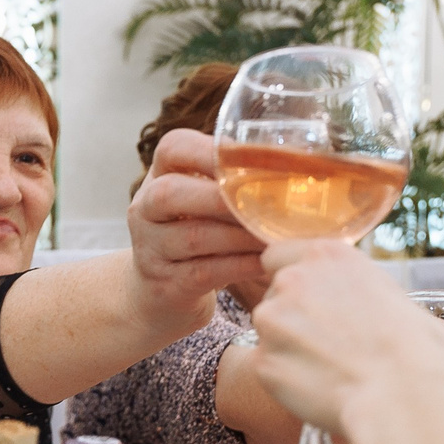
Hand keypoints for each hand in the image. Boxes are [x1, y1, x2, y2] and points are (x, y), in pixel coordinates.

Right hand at [126, 129, 266, 330]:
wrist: (158, 295)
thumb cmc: (197, 237)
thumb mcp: (202, 203)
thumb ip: (233, 182)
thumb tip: (299, 164)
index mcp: (158, 176)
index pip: (174, 148)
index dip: (211, 151)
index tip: (251, 160)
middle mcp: (144, 210)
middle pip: (171, 193)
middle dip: (224, 197)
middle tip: (270, 202)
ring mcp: (149, 249)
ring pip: (193, 236)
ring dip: (240, 235)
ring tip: (277, 233)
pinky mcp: (164, 285)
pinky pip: (204, 272)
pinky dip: (240, 265)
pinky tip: (266, 261)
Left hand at [250, 240, 443, 434]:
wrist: (402, 396)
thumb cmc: (416, 351)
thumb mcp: (398, 298)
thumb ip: (364, 292)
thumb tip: (370, 306)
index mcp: (327, 257)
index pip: (279, 256)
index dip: (294, 282)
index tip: (307, 301)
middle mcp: (293, 280)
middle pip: (274, 296)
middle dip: (292, 317)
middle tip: (328, 345)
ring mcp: (273, 320)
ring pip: (269, 333)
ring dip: (287, 347)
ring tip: (328, 369)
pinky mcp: (262, 360)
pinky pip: (267, 368)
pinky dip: (286, 379)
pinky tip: (318, 389)